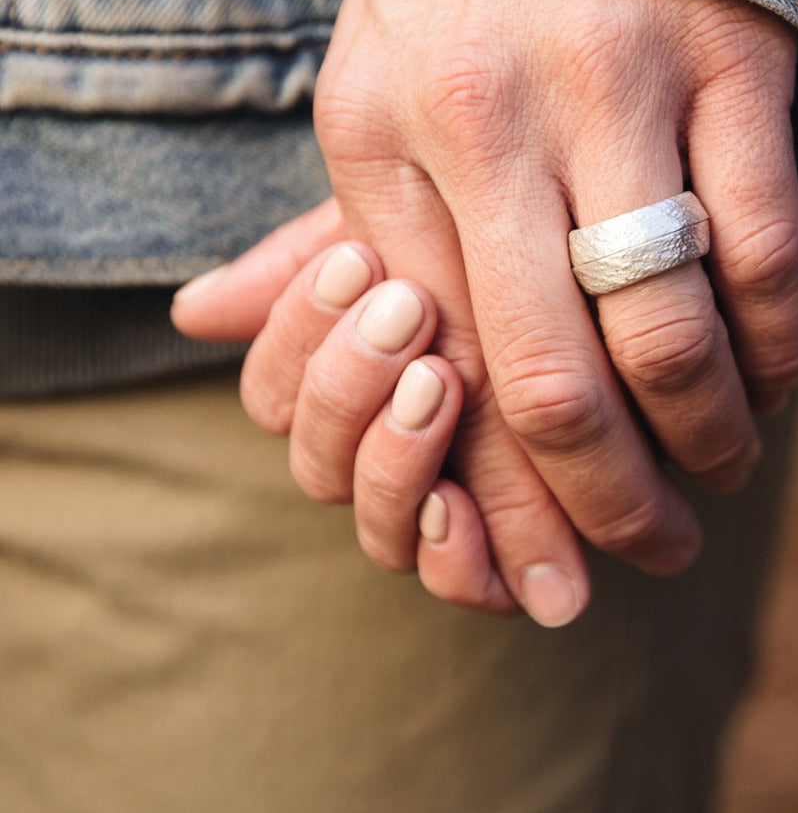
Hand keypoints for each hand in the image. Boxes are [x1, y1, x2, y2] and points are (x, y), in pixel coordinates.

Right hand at [172, 211, 502, 599]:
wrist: (590, 278)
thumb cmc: (495, 252)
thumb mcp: (413, 231)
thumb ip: (313, 265)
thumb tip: (192, 312)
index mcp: (345, 391)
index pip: (275, 391)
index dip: (300, 332)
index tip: (356, 258)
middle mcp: (380, 460)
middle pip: (315, 463)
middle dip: (351, 384)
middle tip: (410, 306)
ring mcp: (437, 513)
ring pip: (374, 525)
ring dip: (395, 455)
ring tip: (442, 381)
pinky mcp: (507, 552)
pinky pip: (456, 581)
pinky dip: (448, 552)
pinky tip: (457, 504)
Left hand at [311, 0, 797, 615]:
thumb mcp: (362, 92)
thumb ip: (319, 224)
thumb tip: (205, 325)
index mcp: (395, 134)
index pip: (445, 363)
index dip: (500, 488)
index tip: (546, 564)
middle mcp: (503, 119)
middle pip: (557, 376)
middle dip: (607, 499)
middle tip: (650, 549)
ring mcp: (631, 88)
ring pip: (672, 327)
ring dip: (707, 434)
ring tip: (721, 470)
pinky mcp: (738, 63)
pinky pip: (771, 248)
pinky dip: (780, 342)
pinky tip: (775, 380)